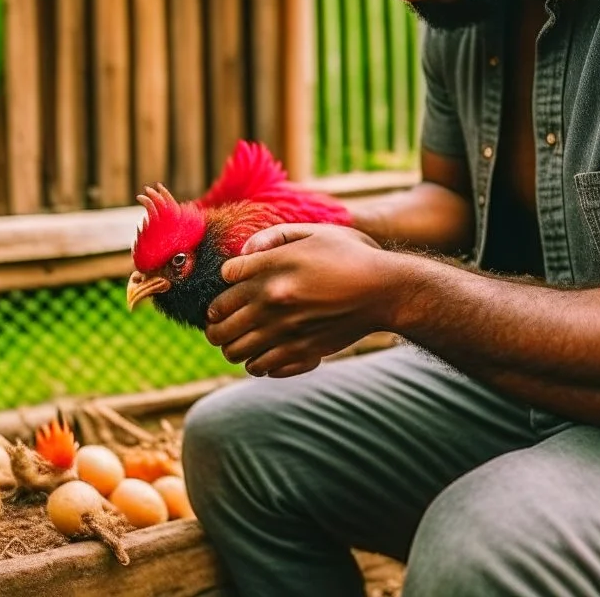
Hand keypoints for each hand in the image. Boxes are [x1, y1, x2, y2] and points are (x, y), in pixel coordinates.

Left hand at [204, 223, 401, 378]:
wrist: (384, 291)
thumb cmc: (351, 256)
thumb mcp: (314, 232)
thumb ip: (273, 237)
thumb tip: (243, 253)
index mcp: (272, 267)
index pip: (223, 281)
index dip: (223, 285)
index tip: (231, 288)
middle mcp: (271, 301)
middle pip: (218, 322)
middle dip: (215, 322)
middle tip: (222, 321)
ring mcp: (284, 330)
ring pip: (233, 349)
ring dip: (232, 345)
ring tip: (241, 338)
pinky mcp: (300, 352)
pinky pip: (259, 367)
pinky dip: (256, 362)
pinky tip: (265, 352)